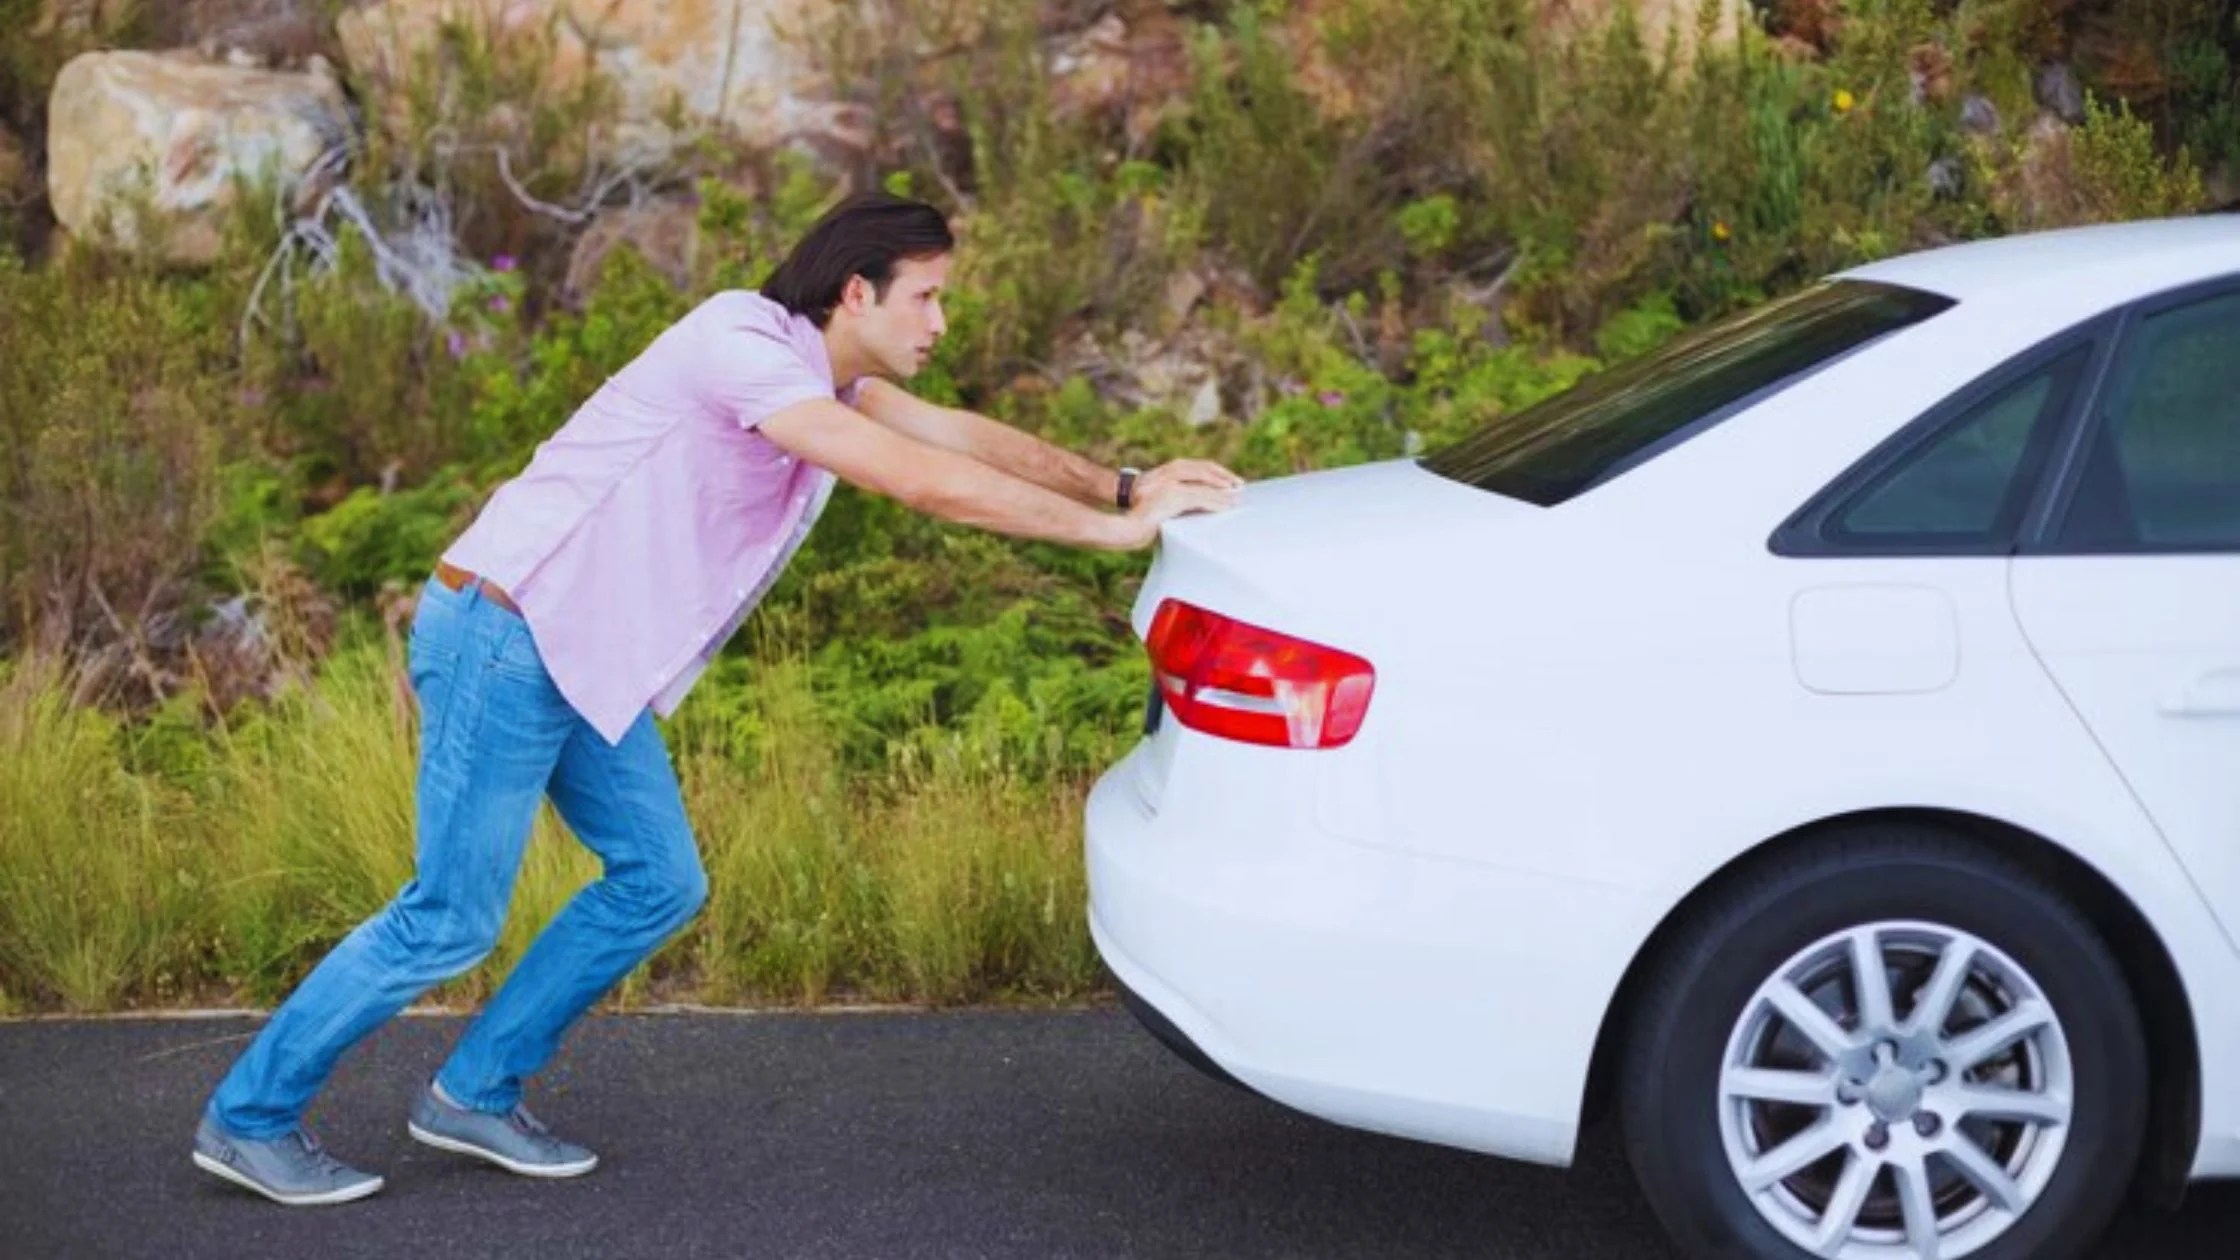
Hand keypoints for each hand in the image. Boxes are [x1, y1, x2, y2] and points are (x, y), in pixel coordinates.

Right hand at [1114, 477, 1238, 548]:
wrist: (1122, 527)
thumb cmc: (1136, 520)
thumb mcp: (1154, 501)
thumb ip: (1171, 496)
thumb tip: (1194, 501)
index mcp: (1161, 473)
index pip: (1191, 466)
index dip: (1211, 470)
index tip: (1225, 477)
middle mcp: (1165, 474)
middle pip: (1200, 468)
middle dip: (1221, 475)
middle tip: (1238, 484)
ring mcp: (1168, 484)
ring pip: (1203, 482)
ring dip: (1222, 489)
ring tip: (1236, 496)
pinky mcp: (1173, 498)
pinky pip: (1201, 498)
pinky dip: (1216, 502)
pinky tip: (1226, 506)